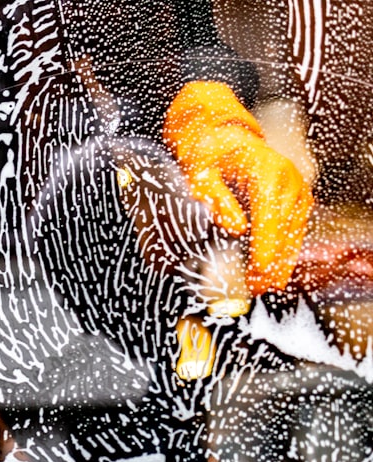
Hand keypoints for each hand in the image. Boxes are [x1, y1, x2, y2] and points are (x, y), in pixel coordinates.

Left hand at [164, 81, 313, 295]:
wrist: (224, 136)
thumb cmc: (210, 152)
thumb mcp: (200, 172)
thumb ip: (215, 200)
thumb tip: (234, 228)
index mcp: (268, 176)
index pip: (270, 225)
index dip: (262, 255)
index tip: (253, 276)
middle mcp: (289, 185)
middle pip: (285, 238)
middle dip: (267, 268)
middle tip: (247, 290)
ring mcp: (297, 194)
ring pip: (293, 241)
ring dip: (275, 266)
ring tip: (255, 286)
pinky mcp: (296, 203)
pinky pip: (292, 236)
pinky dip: (279, 254)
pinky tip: (264, 270)